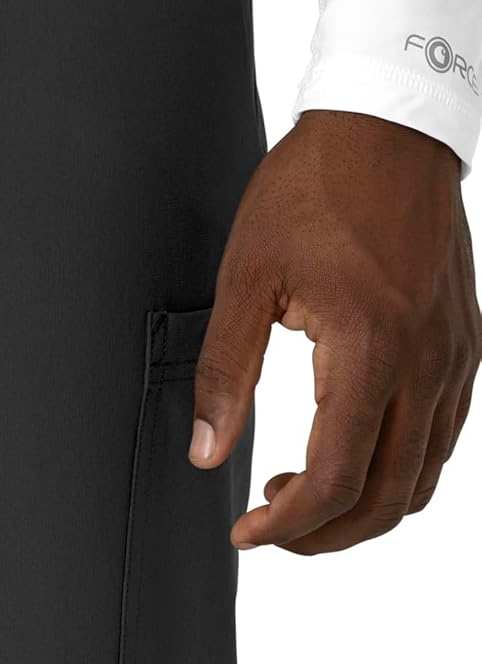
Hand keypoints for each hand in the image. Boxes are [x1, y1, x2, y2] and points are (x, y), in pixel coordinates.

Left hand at [191, 109, 479, 553]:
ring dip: (365, 506)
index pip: (338, 478)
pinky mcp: (464, 346)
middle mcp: (427, 368)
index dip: (289, 524)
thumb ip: (226, 369)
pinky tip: (350, 449)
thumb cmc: (312, 190)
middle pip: (390, 497)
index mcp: (370, 353)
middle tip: (271, 530)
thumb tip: (208, 450)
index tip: (245, 532)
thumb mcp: (246, 275)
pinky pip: (443, 436)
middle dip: (327, 533)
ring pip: (424, 475)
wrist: (387, 130)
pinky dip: (399, 468)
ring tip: (301, 493)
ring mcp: (455, 359)